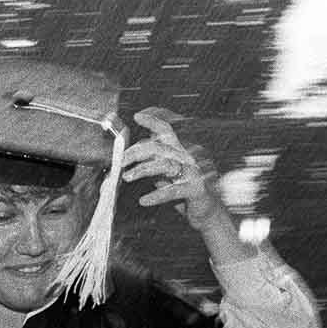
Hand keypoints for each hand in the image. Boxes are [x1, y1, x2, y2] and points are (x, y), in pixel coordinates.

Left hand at [123, 108, 229, 235]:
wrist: (206, 211)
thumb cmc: (182, 191)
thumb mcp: (164, 174)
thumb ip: (151, 162)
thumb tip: (128, 156)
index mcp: (178, 151)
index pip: (167, 131)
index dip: (153, 121)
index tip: (137, 116)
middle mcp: (187, 158)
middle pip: (159, 147)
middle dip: (136, 152)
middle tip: (120, 162)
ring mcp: (193, 173)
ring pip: (165, 165)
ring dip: (143, 170)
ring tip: (127, 177)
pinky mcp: (196, 189)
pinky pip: (173, 190)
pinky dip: (157, 195)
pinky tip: (144, 200)